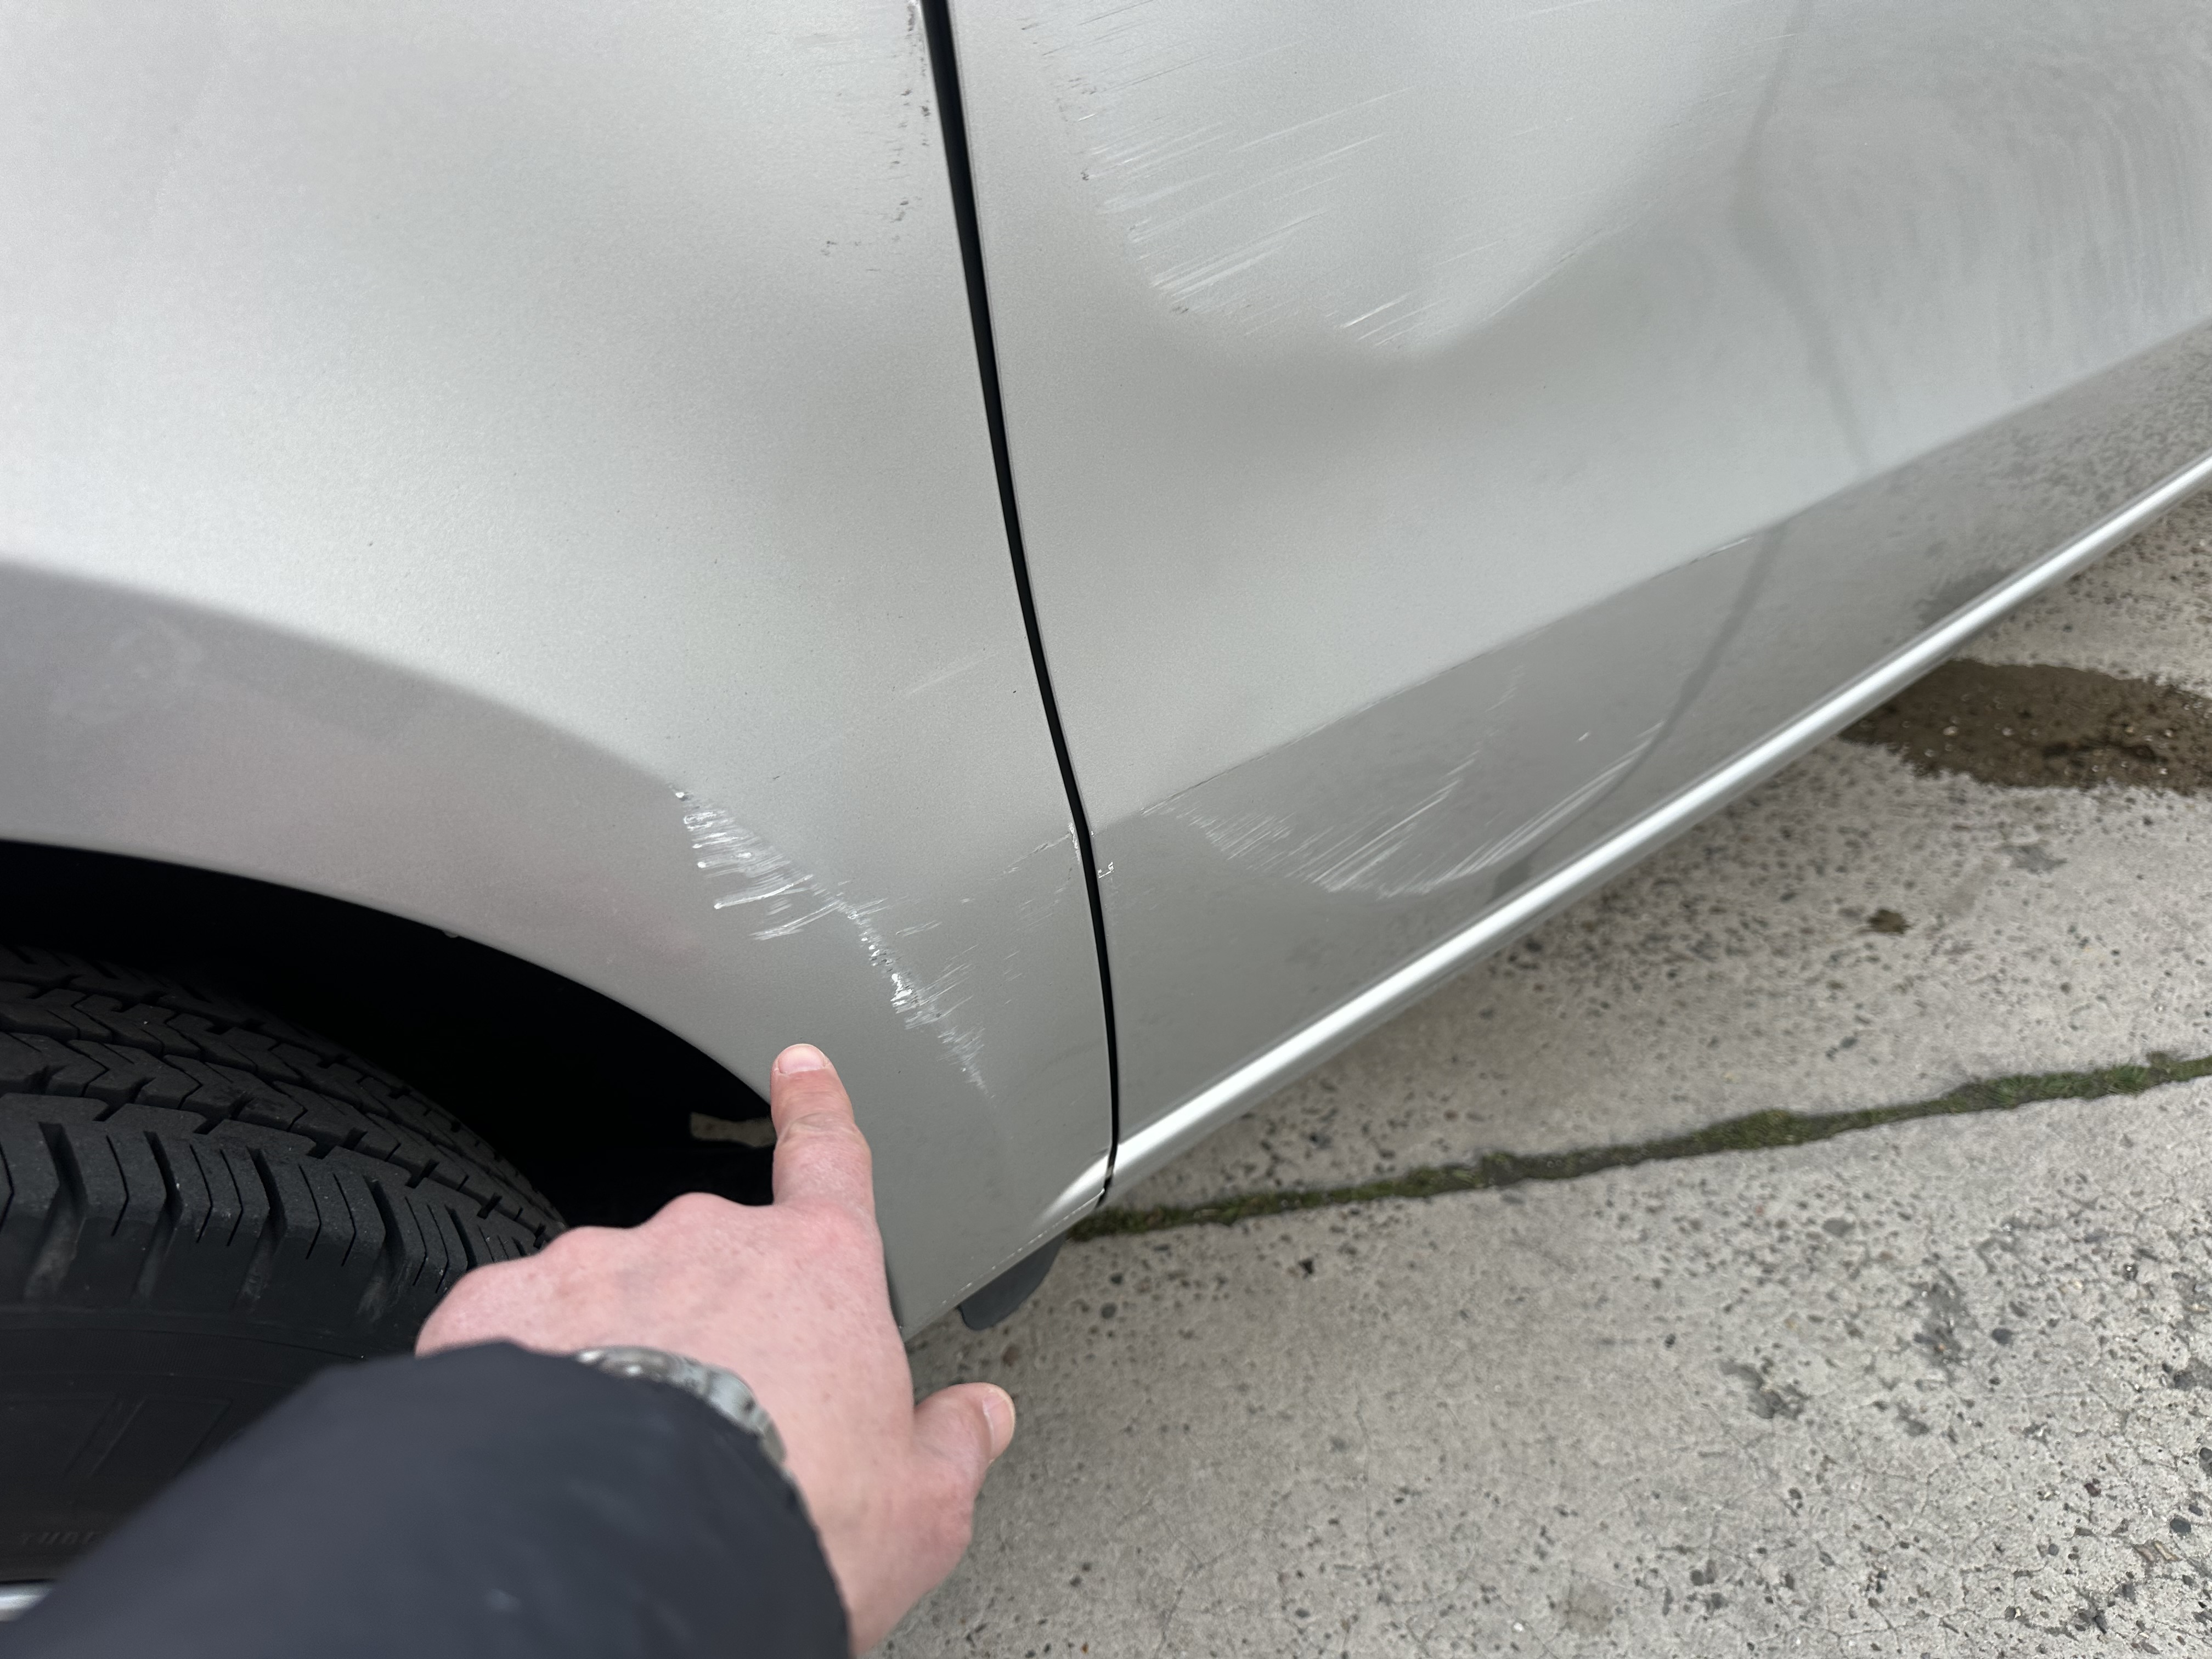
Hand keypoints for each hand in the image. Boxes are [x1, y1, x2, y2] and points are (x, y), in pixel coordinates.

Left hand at [416, 1044, 1015, 1651]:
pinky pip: (514, 1325)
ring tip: (626, 1456)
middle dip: (708, 1326)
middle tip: (715, 1429)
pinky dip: (525, 1374)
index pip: (828, 1163)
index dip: (817, 1111)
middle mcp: (708, 1242)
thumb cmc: (789, 1523)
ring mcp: (600, 1266)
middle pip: (712, 1263)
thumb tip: (981, 1418)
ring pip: (609, 1295)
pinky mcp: (503, 1309)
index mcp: (817, 1271)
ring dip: (614, 1353)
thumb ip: (951, 1446)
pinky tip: (542, 1441)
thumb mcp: (918, 1509)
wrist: (637, 1558)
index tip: (801, 1069)